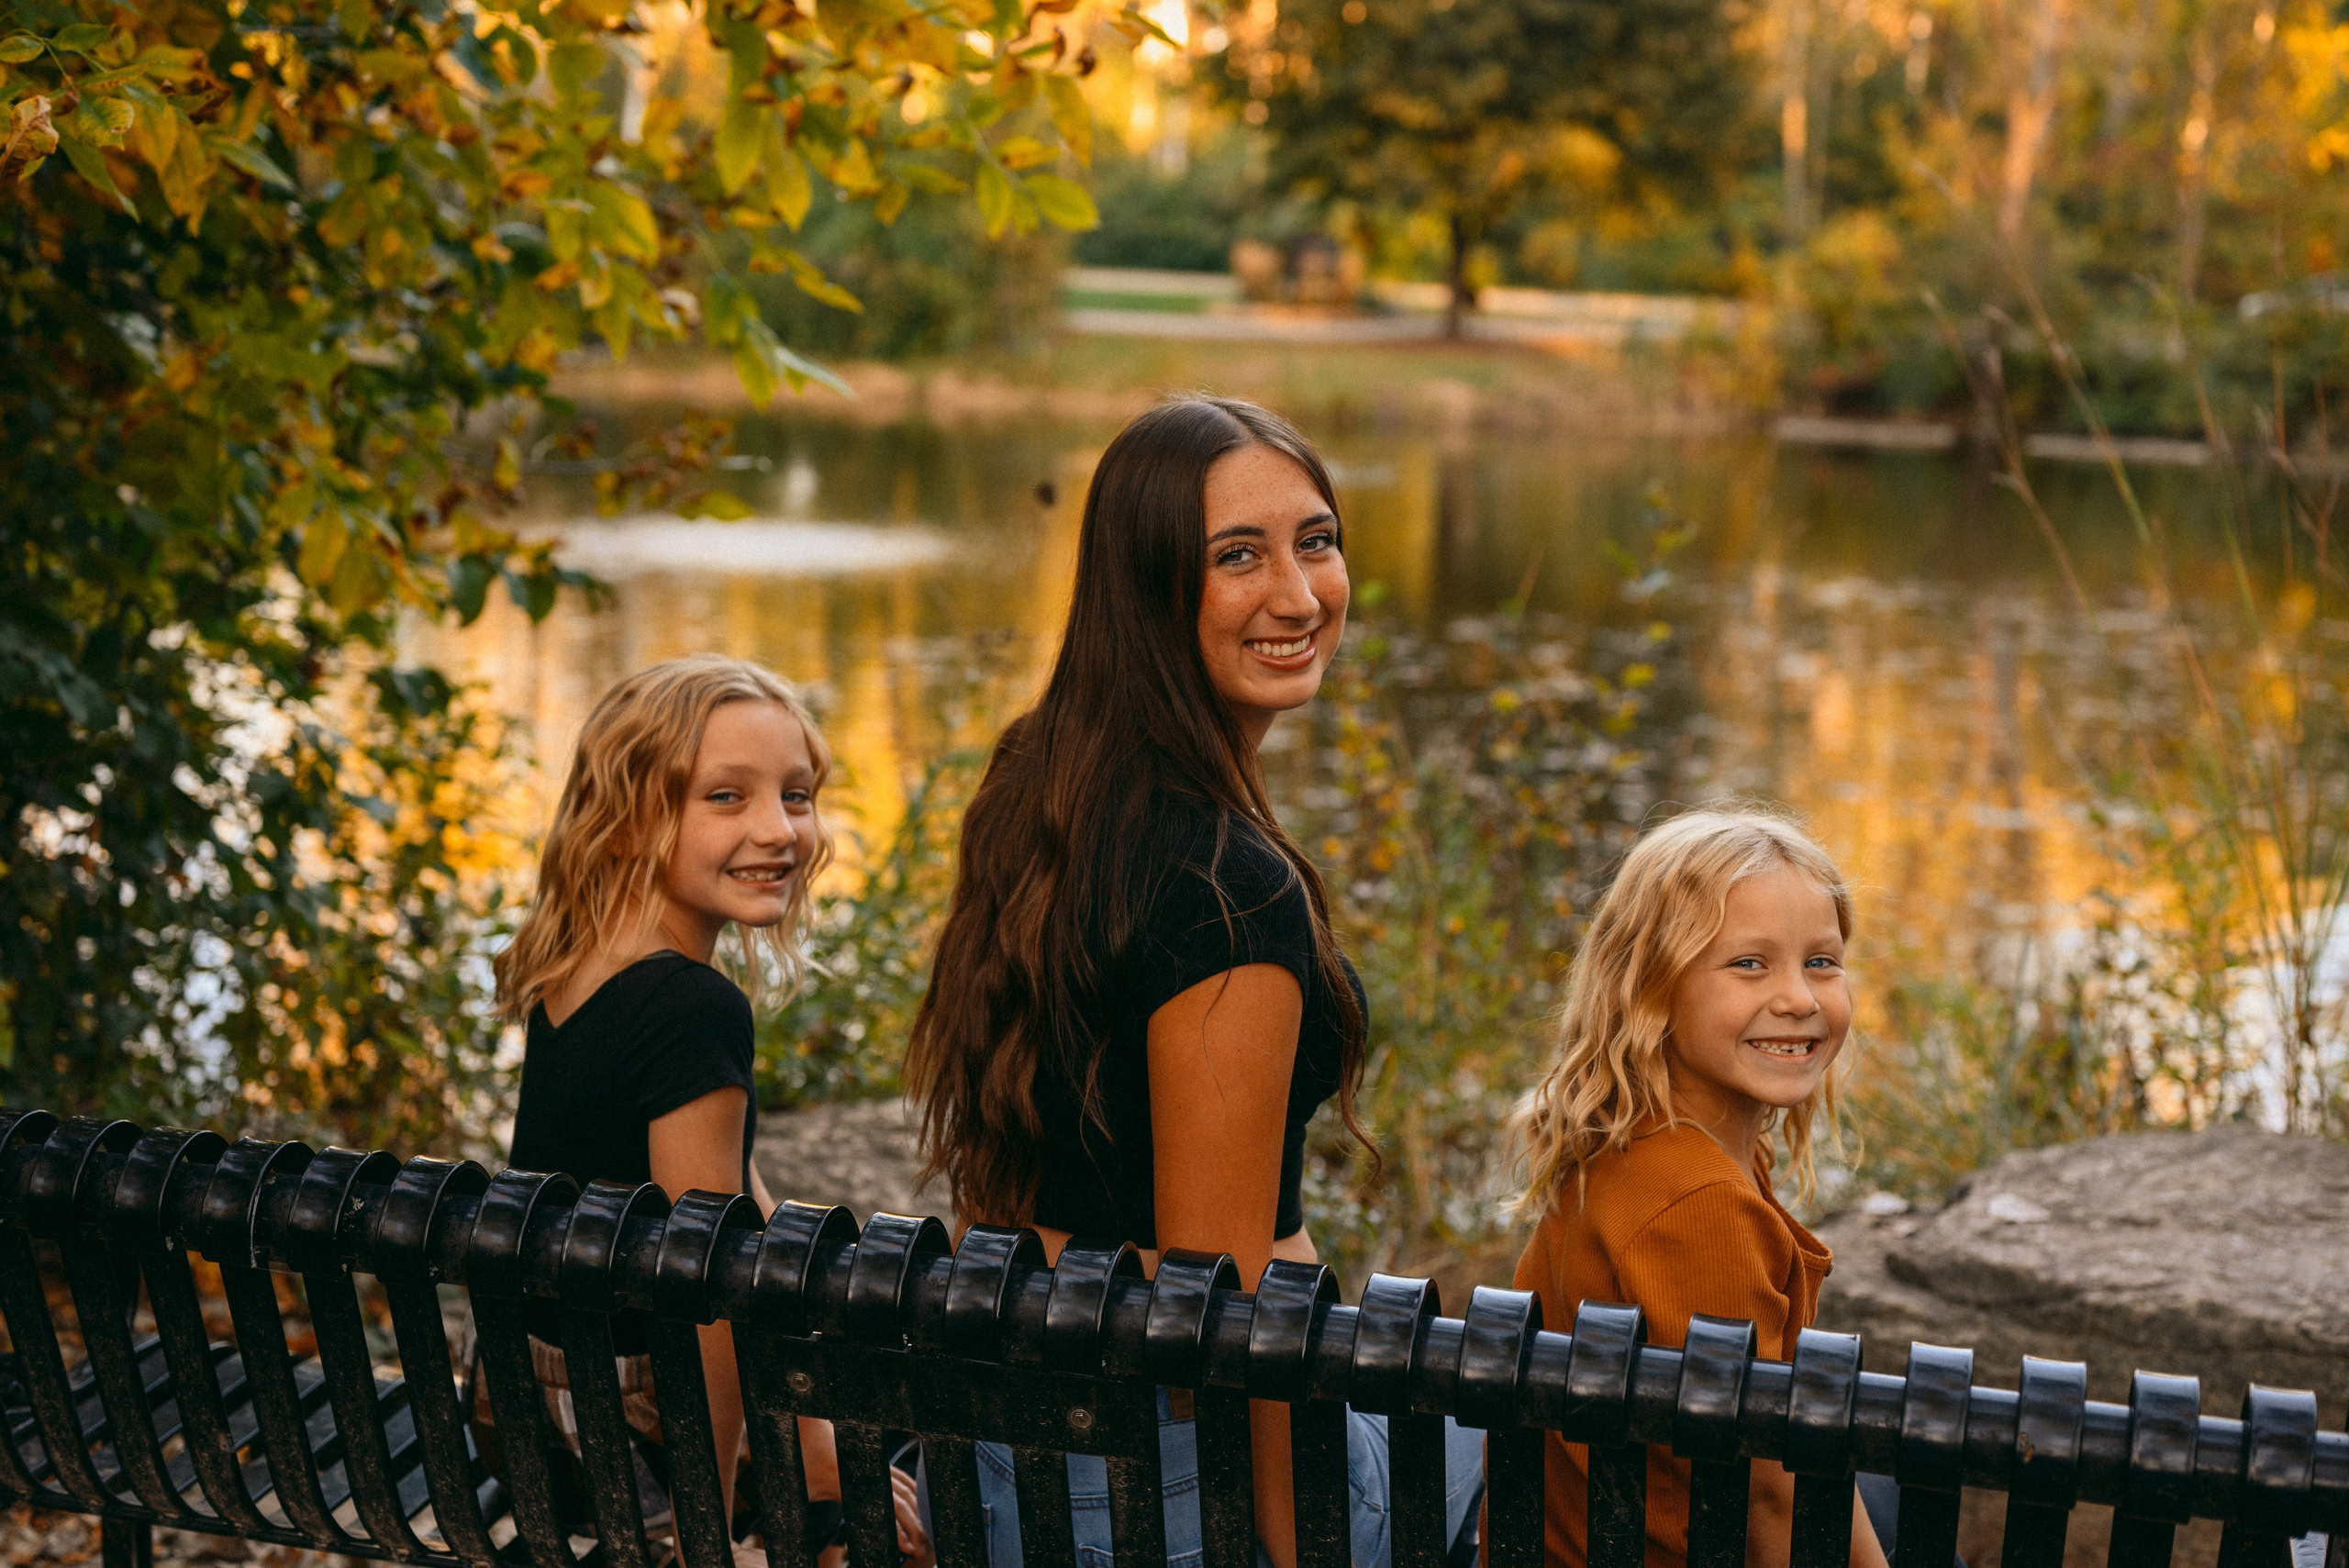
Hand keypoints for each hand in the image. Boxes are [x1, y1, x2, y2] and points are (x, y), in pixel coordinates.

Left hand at [807, 1470, 931, 1567]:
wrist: (809, 1436)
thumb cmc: (804, 1465)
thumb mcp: (807, 1492)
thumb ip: (817, 1509)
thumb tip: (818, 1537)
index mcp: (850, 1484)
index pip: (884, 1510)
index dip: (898, 1531)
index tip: (909, 1548)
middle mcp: (868, 1474)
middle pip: (900, 1502)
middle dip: (913, 1526)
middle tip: (920, 1547)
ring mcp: (875, 1467)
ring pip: (903, 1490)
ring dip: (915, 1511)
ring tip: (920, 1532)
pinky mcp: (875, 1462)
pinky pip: (900, 1477)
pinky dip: (911, 1491)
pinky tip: (915, 1504)